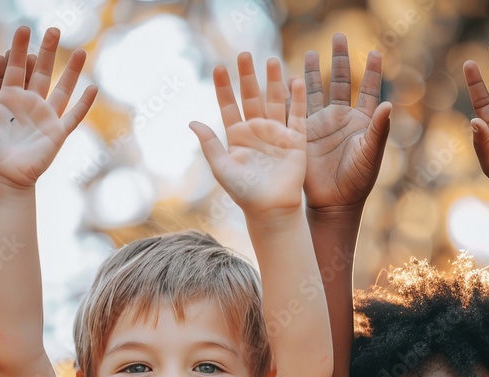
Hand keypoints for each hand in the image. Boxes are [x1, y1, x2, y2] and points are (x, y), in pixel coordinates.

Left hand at [0, 26, 96, 191]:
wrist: (3, 179)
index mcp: (9, 100)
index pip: (16, 68)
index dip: (19, 49)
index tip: (23, 29)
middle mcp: (29, 105)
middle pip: (42, 72)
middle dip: (48, 51)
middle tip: (54, 29)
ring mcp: (45, 118)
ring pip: (62, 89)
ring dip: (71, 71)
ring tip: (80, 50)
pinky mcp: (57, 134)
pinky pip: (73, 116)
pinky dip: (84, 104)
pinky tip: (93, 88)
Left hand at [190, 53, 306, 219]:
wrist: (271, 210)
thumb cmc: (244, 193)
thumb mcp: (222, 167)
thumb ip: (209, 144)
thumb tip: (191, 122)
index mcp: (237, 137)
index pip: (228, 106)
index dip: (223, 88)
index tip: (218, 68)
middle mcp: (257, 131)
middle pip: (252, 97)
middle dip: (248, 76)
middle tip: (245, 54)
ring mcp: (277, 133)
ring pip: (275, 100)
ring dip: (273, 81)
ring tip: (271, 60)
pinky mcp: (296, 140)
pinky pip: (297, 115)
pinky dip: (297, 98)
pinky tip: (295, 80)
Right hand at [304, 35, 390, 212]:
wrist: (333, 203)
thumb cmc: (357, 181)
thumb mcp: (370, 155)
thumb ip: (379, 130)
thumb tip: (388, 105)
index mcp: (361, 121)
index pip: (368, 89)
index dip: (371, 71)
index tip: (374, 51)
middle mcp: (340, 118)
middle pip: (341, 81)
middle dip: (340, 59)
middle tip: (338, 36)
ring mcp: (320, 124)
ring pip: (316, 90)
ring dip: (314, 71)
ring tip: (313, 52)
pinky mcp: (302, 134)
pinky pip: (296, 108)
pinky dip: (293, 94)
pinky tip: (289, 77)